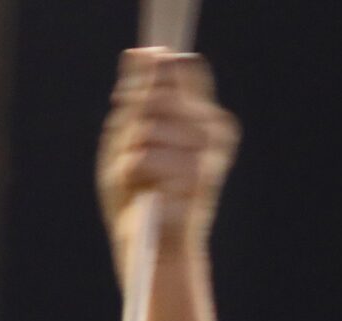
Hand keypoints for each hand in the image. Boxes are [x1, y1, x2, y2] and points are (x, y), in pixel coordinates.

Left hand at [97, 50, 239, 262]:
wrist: (149, 249)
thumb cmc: (137, 195)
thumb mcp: (129, 141)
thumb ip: (137, 96)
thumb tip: (141, 50)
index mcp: (203, 116)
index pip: (182, 69)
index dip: (155, 73)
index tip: (138, 90)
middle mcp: (214, 129)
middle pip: (156, 97)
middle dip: (130, 128)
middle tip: (130, 158)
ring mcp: (209, 153)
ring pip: (145, 129)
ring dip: (127, 157)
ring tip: (137, 182)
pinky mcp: (196, 178)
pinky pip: (140, 159)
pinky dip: (127, 176)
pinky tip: (141, 194)